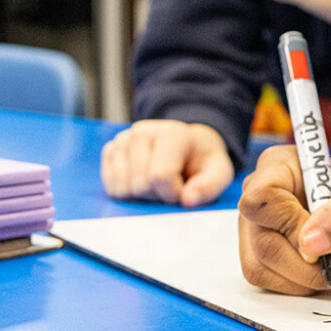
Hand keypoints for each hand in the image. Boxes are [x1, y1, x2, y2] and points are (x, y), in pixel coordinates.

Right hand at [100, 120, 234, 206]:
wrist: (188, 146)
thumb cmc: (202, 161)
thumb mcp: (219, 172)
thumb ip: (209, 186)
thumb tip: (188, 199)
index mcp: (172, 133)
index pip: (160, 175)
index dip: (172, 194)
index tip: (183, 190)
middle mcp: (143, 131)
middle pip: (140, 184)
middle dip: (157, 196)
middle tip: (170, 187)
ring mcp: (123, 140)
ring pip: (122, 188)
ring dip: (141, 196)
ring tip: (156, 184)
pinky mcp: (110, 150)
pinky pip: (110, 186)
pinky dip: (126, 192)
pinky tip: (141, 181)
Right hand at [237, 145, 330, 294]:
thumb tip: (310, 244)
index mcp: (281, 166)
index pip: (260, 199)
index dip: (288, 226)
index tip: (321, 242)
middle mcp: (263, 194)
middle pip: (262, 240)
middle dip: (304, 263)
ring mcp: (259, 226)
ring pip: (260, 266)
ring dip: (303, 279)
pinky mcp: (262, 254)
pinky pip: (265, 280)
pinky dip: (298, 286)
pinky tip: (324, 274)